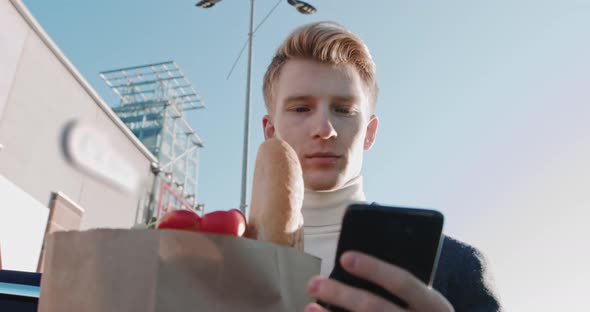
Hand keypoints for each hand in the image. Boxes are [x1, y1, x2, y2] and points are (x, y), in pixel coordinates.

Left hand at [305, 251, 453, 311]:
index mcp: (433, 305)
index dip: (373, 268)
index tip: (344, 257)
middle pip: (375, 307)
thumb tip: (356, 263)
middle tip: (314, 283)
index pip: (402, 281)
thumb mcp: (426, 302)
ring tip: (310, 307)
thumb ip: (402, 287)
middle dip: (341, 295)